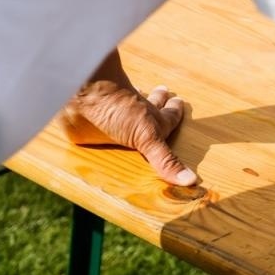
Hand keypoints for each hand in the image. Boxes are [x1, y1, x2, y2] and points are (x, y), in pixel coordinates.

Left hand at [60, 80, 196, 185]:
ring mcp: (114, 121)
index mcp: (152, 122)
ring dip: (135, 104)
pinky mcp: (91, 129)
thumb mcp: (147, 136)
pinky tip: (100, 115)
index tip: (181, 102)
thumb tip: (191, 180)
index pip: (170, 117)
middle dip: (159, 102)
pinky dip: (103, 119)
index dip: (176, 112)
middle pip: (151, 107)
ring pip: (128, 111)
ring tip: (141, 95)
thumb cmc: (119, 108)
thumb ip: (165, 160)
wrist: (83, 95)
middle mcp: (135, 119)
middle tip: (165, 94)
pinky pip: (100, 127)